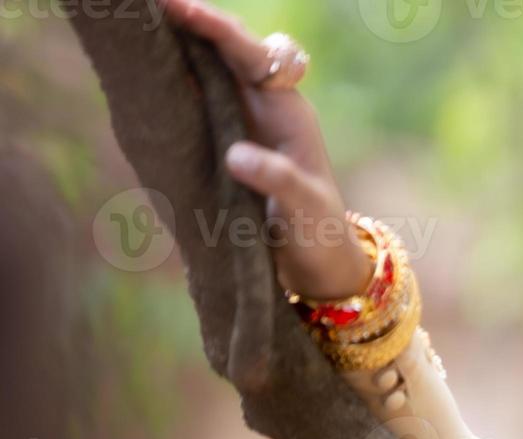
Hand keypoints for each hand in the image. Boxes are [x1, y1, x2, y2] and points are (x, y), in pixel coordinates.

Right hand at [164, 0, 371, 300]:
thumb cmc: (318, 230)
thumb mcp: (305, 208)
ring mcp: (238, 119)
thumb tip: (235, 156)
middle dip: (189, 22)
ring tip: (135, 24)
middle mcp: (261, 105)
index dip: (215, 27)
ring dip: (173, 45)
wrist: (316, 259)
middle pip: (223, 48)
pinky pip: (190, 99)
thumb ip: (278, 180)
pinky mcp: (219, 138)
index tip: (178, 7)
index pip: (251, 53)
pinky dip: (167, 81)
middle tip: (146, 4)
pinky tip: (138, 70)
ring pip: (203, 68)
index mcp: (286, 110)